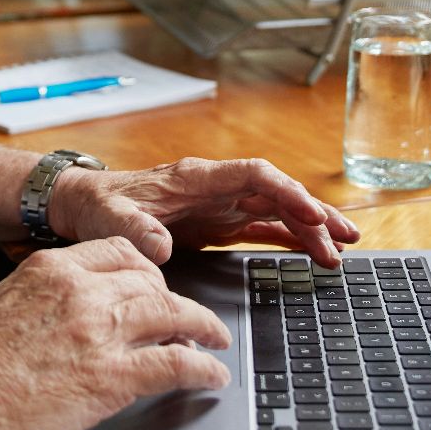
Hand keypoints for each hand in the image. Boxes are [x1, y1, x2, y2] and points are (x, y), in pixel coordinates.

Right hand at [0, 237, 231, 429]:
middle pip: (153, 282)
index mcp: (53, 267)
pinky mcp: (112, 376)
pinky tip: (212, 374)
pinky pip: (176, 364)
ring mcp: (100, 331)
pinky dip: (203, 368)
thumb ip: (49, 295)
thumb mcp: (6, 302)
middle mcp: (81, 290)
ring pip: (174, 315)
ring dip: (204, 328)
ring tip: (215, 340)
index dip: (149, 271)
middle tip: (188, 320)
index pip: (121, 251)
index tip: (158, 287)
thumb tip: (77, 309)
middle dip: (176, 301)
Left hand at [48, 156, 358, 266]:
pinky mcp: (217, 224)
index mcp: (195, 177)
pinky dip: (289, 240)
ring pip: (276, 212)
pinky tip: (313, 254)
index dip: (286, 191)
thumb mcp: (110, 219)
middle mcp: (215, 187)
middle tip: (345, 239)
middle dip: (313, 213)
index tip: (310, 214)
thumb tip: (158, 247)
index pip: (253, 175)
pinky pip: (262, 229)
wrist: (85, 205)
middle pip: (276, 193)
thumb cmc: (99, 204)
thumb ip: (134, 231)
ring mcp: (219, 205)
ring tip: (342, 251)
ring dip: (309, 229)